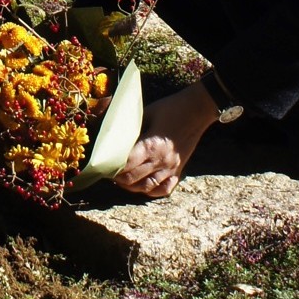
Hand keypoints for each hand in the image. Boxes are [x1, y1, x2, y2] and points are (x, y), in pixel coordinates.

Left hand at [114, 80, 219, 198]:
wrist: (198, 110)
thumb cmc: (171, 108)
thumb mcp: (147, 112)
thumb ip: (131, 125)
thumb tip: (113, 130)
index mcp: (150, 146)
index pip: (125, 165)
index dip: (110, 167)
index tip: (101, 164)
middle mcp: (160, 161)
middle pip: (132, 179)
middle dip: (116, 178)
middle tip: (107, 172)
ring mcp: (170, 169)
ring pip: (145, 187)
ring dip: (130, 186)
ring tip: (120, 179)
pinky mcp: (179, 171)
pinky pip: (164, 190)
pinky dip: (151, 191)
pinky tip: (142, 186)